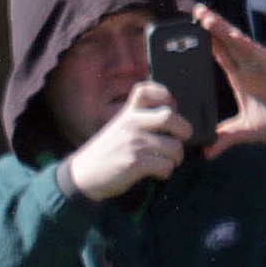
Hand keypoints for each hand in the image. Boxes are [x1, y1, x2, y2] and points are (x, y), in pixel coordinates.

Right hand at [61, 79, 187, 199]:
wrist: (82, 176)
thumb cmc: (104, 153)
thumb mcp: (117, 128)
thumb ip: (138, 121)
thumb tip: (170, 120)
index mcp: (127, 114)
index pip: (146, 90)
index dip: (165, 96)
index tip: (170, 108)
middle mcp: (131, 124)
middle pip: (169, 116)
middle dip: (184, 131)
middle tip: (181, 140)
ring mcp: (133, 143)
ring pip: (174, 147)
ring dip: (176, 158)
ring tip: (167, 161)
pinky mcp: (135, 163)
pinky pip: (166, 166)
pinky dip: (166, 172)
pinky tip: (157, 173)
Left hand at [196, 4, 265, 155]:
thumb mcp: (245, 132)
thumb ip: (225, 138)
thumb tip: (206, 153)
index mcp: (240, 78)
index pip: (219, 55)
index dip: (205, 42)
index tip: (187, 33)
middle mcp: (248, 68)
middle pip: (225, 42)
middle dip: (209, 27)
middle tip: (193, 10)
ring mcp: (260, 65)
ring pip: (236, 41)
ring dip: (221, 27)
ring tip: (204, 15)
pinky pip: (254, 51)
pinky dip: (240, 41)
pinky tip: (227, 31)